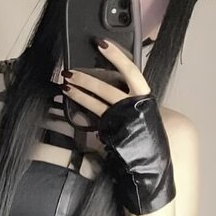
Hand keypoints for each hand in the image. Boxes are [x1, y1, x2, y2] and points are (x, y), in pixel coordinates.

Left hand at [62, 39, 175, 215]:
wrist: (152, 170)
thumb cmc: (147, 147)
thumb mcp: (143, 122)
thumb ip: (131, 108)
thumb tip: (114, 99)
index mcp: (146, 100)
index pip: (131, 71)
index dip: (116, 56)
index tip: (102, 44)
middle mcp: (136, 105)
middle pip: (108, 84)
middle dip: (88, 75)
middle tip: (70, 70)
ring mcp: (124, 117)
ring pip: (99, 98)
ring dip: (80, 89)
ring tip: (64, 84)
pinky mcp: (114, 130)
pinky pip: (94, 114)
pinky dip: (81, 105)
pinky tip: (69, 100)